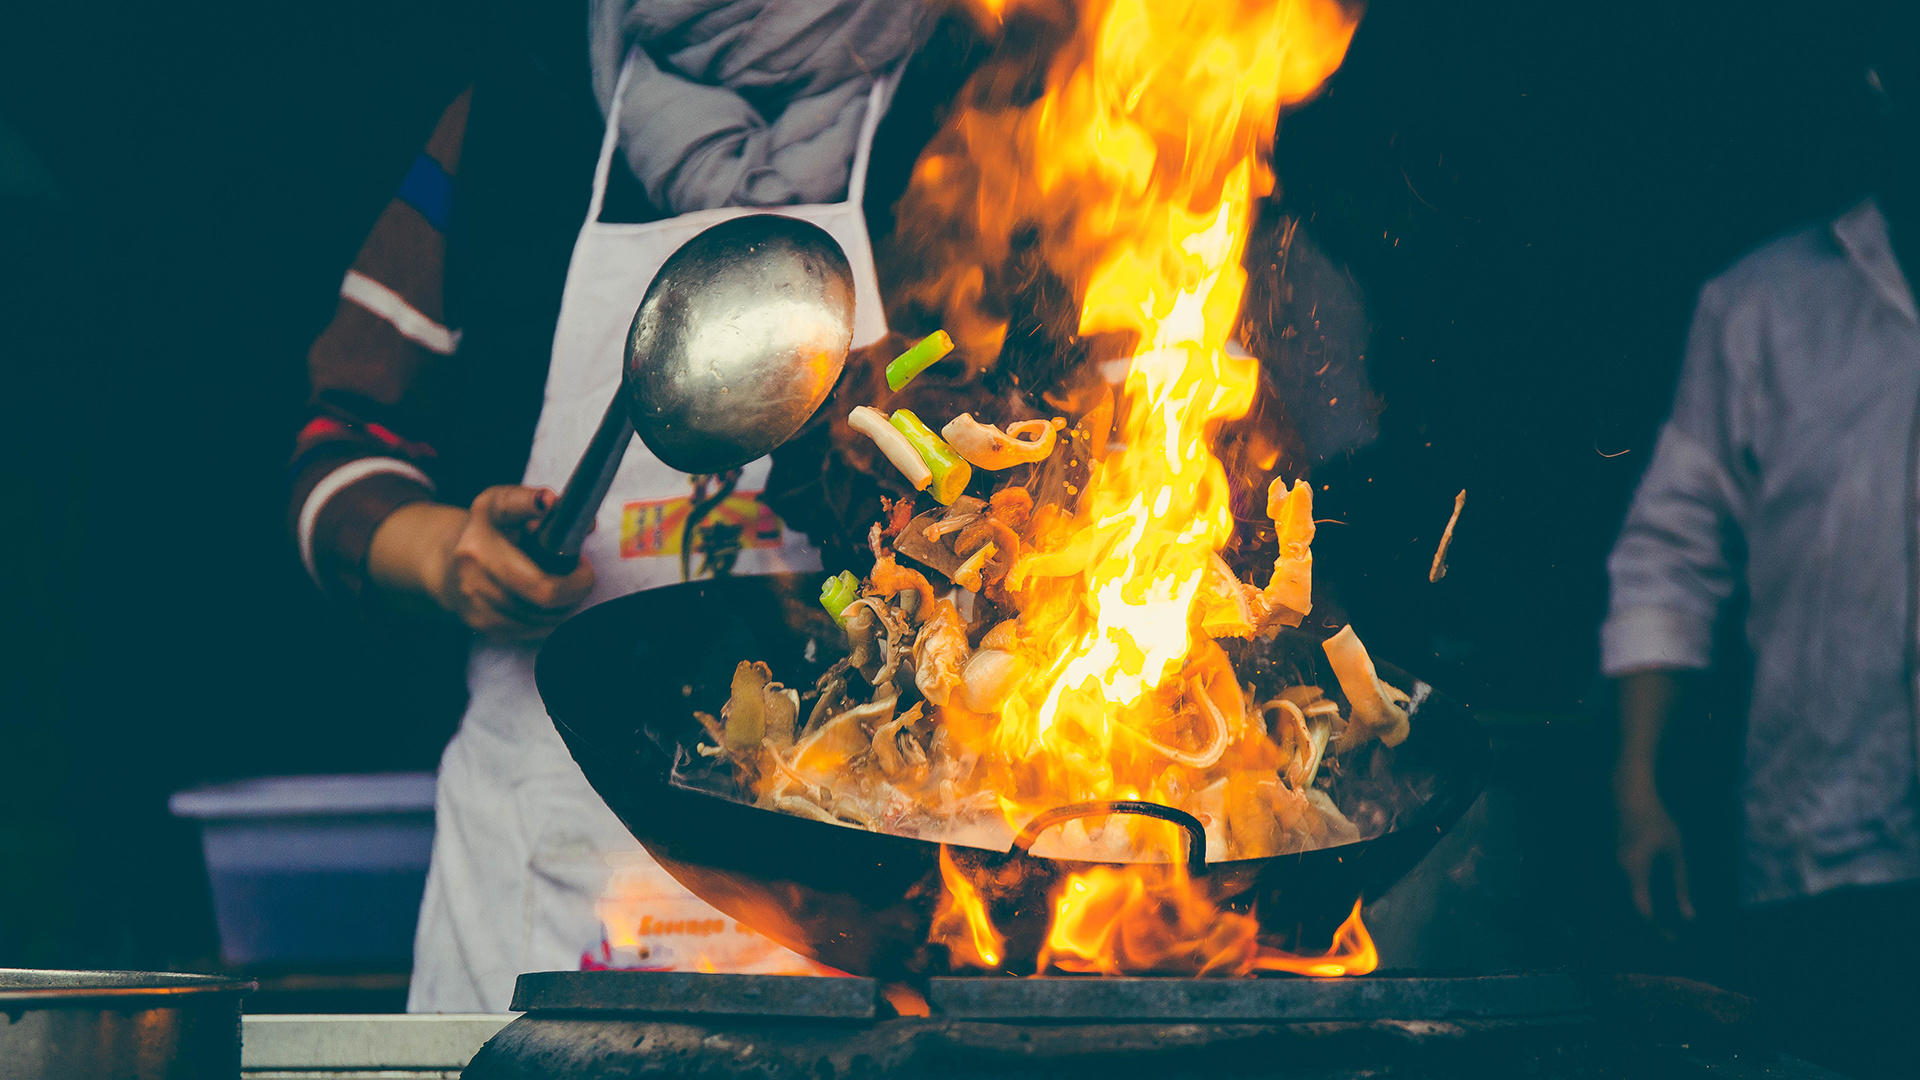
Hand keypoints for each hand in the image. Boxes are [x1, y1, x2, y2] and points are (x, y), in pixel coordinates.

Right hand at [369, 486, 594, 640]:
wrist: (445, 561)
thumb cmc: (486, 529)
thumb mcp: (502, 503)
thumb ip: (528, 500)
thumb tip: (552, 502)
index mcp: (480, 541)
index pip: (526, 557)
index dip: (565, 568)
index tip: (583, 561)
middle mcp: (473, 574)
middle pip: (544, 594)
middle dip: (576, 588)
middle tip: (583, 574)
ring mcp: (475, 605)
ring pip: (542, 617)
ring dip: (565, 604)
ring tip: (566, 583)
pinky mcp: (482, 626)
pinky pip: (533, 631)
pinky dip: (550, 618)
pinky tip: (550, 601)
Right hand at [1615, 783, 1693, 924]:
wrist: (1628, 795)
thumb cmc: (1656, 820)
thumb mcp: (1675, 852)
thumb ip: (1681, 885)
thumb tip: (1689, 916)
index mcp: (1634, 872)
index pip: (1643, 911)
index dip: (1658, 928)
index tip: (1673, 940)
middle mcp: (1617, 873)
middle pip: (1631, 908)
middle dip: (1651, 924)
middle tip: (1671, 935)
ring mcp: (1610, 866)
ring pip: (1624, 898)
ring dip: (1643, 911)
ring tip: (1662, 921)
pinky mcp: (1611, 860)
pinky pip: (1621, 887)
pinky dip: (1636, 898)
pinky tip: (1651, 899)